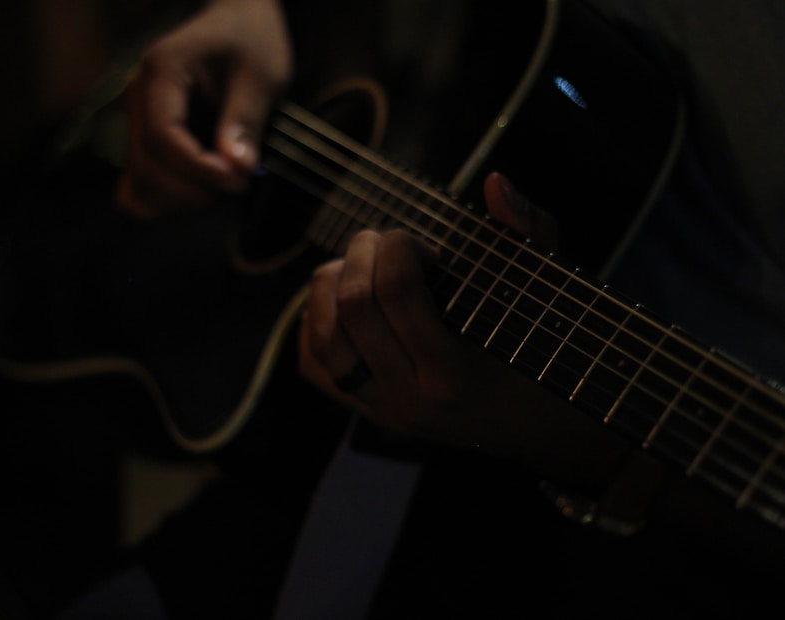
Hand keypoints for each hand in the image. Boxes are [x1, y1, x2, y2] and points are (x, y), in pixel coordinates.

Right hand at [117, 0, 292, 216]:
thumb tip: (238, 168)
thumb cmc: (253, 42)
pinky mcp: (144, 136)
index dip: (196, 168)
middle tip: (238, 184)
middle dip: (193, 189)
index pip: (163, 135)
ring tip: (225, 184)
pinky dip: (167, 198)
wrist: (240, 22)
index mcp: (163, 69)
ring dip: (183, 198)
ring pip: (140, 179)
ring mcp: (137, 117)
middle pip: (147, 163)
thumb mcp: (262, 75)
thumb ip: (246, 121)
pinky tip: (201, 192)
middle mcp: (139, 93)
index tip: (235, 181)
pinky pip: (138, 183)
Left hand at [298, 172, 605, 464]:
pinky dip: (316, 324)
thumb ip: (527, 235)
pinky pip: (315, 368)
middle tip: (387, 242)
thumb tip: (495, 182)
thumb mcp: (550, 296)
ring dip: (331, 285)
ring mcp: (384, 411)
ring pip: (322, 337)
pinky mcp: (370, 415)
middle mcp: (410, 399)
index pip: (397, 290)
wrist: (549, 434)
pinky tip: (343, 303)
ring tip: (360, 267)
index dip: (401, 246)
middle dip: (362, 254)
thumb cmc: (551, 357)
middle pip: (353, 307)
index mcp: (454, 372)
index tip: (425, 246)